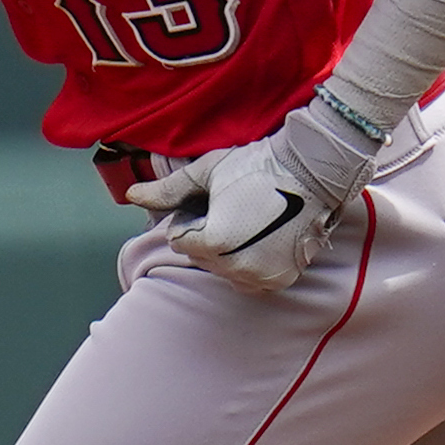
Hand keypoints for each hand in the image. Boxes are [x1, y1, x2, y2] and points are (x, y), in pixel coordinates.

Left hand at [122, 101, 370, 296]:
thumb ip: (168, 190)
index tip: (212, 200)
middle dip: (206, 236)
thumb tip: (131, 195)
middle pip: (200, 258)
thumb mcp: (208, 171)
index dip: (190, 218)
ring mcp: (262, 277)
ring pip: (224, 271)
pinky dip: (249, 262)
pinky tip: (261, 235)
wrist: (313, 169)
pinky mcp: (282, 280)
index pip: (179, 240)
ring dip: (227, 252)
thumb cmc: (258, 165)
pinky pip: (250, 279)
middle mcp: (238, 268)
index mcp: (215, 243)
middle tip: (230, 207)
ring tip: (247, 219)